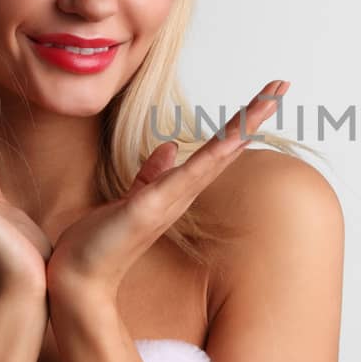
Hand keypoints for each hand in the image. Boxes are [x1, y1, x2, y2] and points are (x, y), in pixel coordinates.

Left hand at [46, 79, 287, 299]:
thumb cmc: (100, 242)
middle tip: (282, 83)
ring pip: (218, 154)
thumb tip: (170, 147)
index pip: (217, 148)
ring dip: (245, 124)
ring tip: (271, 97)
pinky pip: (191, 174)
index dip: (240, 121)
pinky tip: (235, 136)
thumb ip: (152, 174)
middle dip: (255, 115)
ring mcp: (172, 199)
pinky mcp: (152, 206)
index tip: (264, 95)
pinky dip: (216, 155)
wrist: (78, 278)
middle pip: (228, 146)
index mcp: (179, 188)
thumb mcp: (131, 197)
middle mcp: (183, 193)